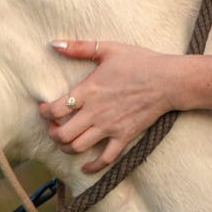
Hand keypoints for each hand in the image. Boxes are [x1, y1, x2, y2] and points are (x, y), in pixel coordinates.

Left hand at [40, 39, 175, 173]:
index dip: (44, 112)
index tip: (44, 109)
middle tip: (53, 127)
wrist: (167, 80)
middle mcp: (95, 112)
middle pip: (62, 134)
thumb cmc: (139, 62)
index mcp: (88, 91)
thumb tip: (53, 44)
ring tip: (66, 140)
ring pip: (78, 147)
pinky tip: (85, 167)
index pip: (55, 109)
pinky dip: (92, 166)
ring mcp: (109, 127)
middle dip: (52, 133)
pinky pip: (105, 159)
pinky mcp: (124, 137)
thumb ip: (79, 48)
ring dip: (66, 147)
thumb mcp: (108, 49)